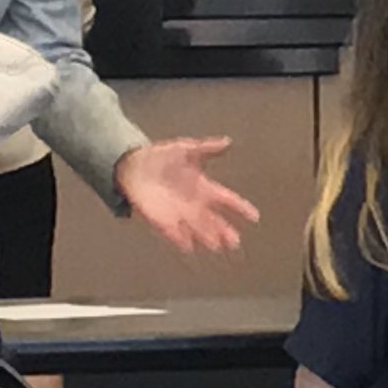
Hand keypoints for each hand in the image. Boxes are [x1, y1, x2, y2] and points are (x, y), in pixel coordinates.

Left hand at [114, 137, 259, 251]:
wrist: (133, 166)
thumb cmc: (162, 157)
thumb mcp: (186, 149)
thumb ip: (207, 148)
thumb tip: (228, 141)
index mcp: (204, 188)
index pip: (227, 199)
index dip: (241, 207)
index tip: (254, 217)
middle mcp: (195, 205)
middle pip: (215, 221)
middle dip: (225, 232)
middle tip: (235, 243)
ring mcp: (180, 214)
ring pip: (198, 230)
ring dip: (206, 237)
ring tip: (216, 246)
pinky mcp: (162, 220)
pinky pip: (174, 233)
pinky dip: (181, 239)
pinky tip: (188, 247)